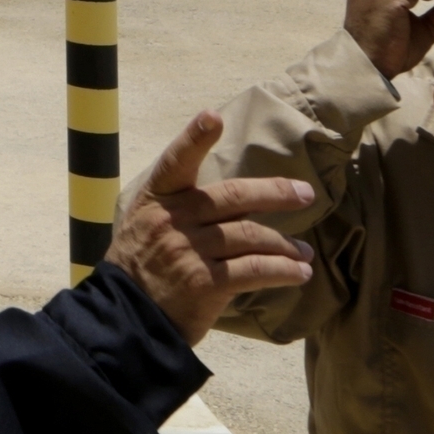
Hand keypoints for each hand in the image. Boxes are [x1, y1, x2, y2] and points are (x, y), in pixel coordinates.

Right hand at [109, 110, 317, 344]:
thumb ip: (181, 209)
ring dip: (285, 244)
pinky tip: (299, 273)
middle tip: (305, 194)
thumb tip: (237, 203)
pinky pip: (255, 270)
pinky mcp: (205, 283)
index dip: (194, 138)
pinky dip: (283, 271)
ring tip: (305, 252)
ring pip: (251, 236)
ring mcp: (189, 251)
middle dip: (274, 193)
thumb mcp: (146, 226)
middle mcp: (172, 220)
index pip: (175, 162)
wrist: (128, 318)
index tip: (212, 116)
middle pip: (233, 197)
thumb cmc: (142, 268)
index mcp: (156, 200)